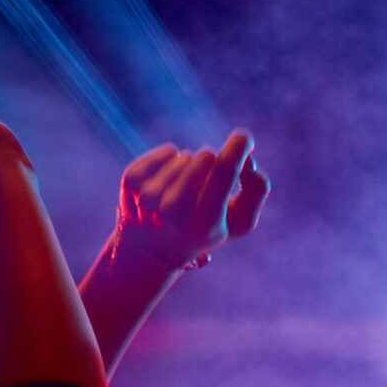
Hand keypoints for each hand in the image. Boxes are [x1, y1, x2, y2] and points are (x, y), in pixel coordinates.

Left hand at [106, 132, 269, 277]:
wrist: (153, 249)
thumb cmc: (205, 230)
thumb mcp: (240, 221)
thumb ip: (256, 189)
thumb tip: (248, 158)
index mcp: (205, 225)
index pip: (224, 171)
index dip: (237, 149)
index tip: (245, 137)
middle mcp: (172, 212)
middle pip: (206, 158)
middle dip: (213, 165)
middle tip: (206, 188)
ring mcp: (148, 196)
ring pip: (186, 156)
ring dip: (192, 168)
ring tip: (184, 194)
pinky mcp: (130, 180)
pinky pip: (168, 151)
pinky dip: (174, 161)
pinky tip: (169, 185)